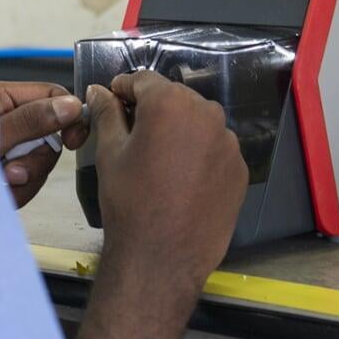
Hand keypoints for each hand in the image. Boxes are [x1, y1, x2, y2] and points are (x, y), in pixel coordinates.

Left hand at [0, 81, 86, 207]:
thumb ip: (30, 121)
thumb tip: (71, 106)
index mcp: (2, 97)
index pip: (51, 95)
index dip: (69, 116)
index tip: (73, 141)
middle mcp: (7, 121)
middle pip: (50, 137)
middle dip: (36, 160)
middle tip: (12, 171)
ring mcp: (5, 149)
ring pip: (39, 165)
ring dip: (24, 181)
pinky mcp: (3, 175)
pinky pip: (26, 186)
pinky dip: (15, 194)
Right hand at [86, 72, 246, 293]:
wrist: (163, 258)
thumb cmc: (128, 201)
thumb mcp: (110, 153)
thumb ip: (107, 113)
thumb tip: (98, 90)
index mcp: (170, 104)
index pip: (144, 80)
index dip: (124, 88)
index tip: (112, 101)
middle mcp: (206, 114)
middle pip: (175, 98)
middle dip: (154, 108)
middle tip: (133, 133)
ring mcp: (229, 143)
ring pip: (198, 122)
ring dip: (179, 130)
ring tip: (160, 158)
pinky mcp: (240, 169)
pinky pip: (215, 148)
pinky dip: (200, 153)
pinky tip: (183, 178)